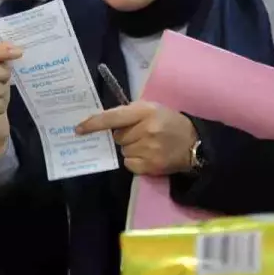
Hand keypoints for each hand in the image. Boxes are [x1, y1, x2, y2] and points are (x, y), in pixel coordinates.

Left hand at [76, 101, 198, 175]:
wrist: (194, 144)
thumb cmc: (169, 122)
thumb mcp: (152, 108)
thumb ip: (129, 113)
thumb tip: (102, 121)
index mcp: (145, 111)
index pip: (113, 117)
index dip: (94, 123)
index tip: (79, 129)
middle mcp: (146, 129)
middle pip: (117, 136)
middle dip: (124, 136)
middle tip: (140, 134)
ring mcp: (149, 149)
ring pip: (123, 151)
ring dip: (130, 148)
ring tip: (147, 145)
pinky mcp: (151, 166)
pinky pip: (129, 164)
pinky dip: (135, 160)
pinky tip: (148, 155)